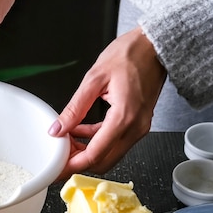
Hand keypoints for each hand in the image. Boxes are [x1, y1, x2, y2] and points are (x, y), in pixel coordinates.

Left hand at [48, 27, 166, 179]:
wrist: (154, 46)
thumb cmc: (130, 55)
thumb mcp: (94, 79)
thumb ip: (74, 108)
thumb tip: (58, 128)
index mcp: (124, 117)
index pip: (96, 154)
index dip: (74, 165)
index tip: (58, 167)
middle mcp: (135, 128)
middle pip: (104, 161)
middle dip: (80, 162)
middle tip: (60, 155)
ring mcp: (140, 128)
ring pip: (110, 154)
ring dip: (88, 151)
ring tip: (67, 140)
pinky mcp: (139, 124)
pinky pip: (116, 142)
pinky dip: (98, 141)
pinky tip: (81, 130)